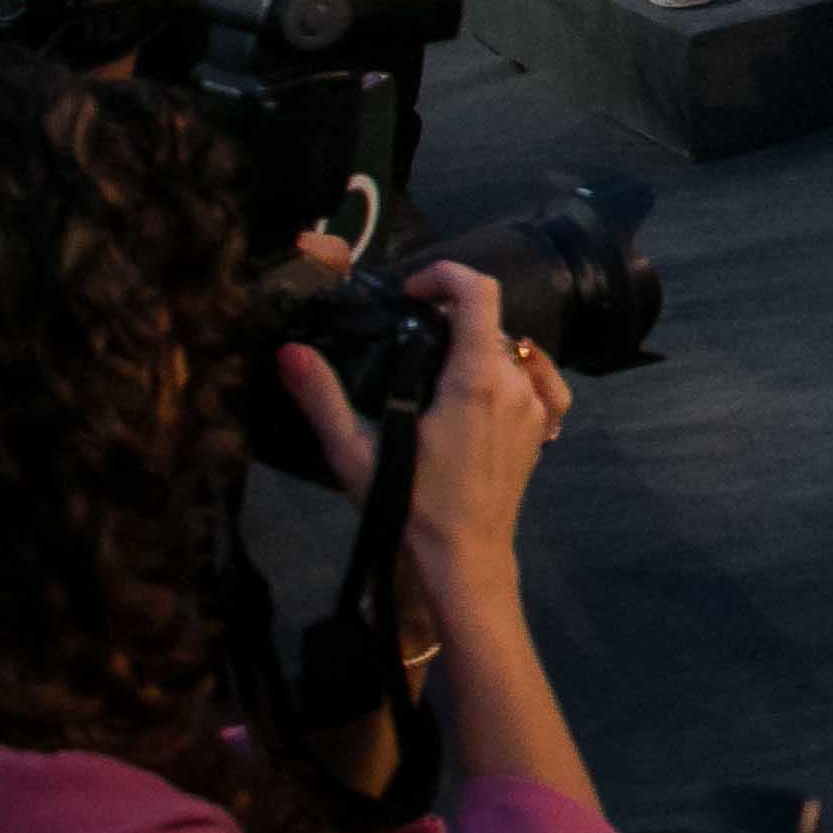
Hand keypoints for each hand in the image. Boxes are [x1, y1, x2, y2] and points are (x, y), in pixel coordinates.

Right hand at [273, 256, 569, 613]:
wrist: (462, 557)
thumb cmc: (408, 505)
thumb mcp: (355, 452)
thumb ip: (323, 398)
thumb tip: (290, 351)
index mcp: (475, 377)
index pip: (478, 293)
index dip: (446, 276)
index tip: (410, 291)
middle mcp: (515, 381)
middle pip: (488, 324)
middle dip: (449, 320)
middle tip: (407, 338)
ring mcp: (536, 404)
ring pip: (511, 351)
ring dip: (475, 348)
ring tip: (434, 370)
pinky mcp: (543, 427)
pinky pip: (543, 379)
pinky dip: (521, 367)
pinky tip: (495, 379)